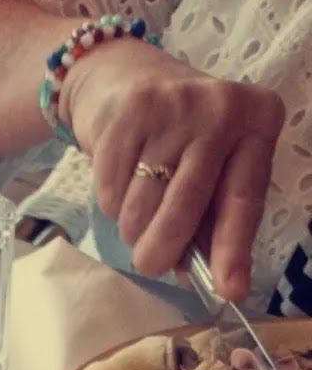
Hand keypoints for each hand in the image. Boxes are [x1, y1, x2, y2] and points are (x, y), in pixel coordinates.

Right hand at [61, 38, 283, 303]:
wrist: (125, 78)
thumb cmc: (181, 140)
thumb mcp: (213, 172)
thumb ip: (214, 224)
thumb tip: (213, 283)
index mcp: (257, 123)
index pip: (243, 200)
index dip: (232, 251)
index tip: (229, 291)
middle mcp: (222, 107)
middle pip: (183, 211)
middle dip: (160, 252)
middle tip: (150, 262)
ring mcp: (175, 105)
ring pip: (141, 209)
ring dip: (132, 228)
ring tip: (139, 207)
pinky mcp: (130, 112)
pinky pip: (111, 192)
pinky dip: (112, 202)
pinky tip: (121, 180)